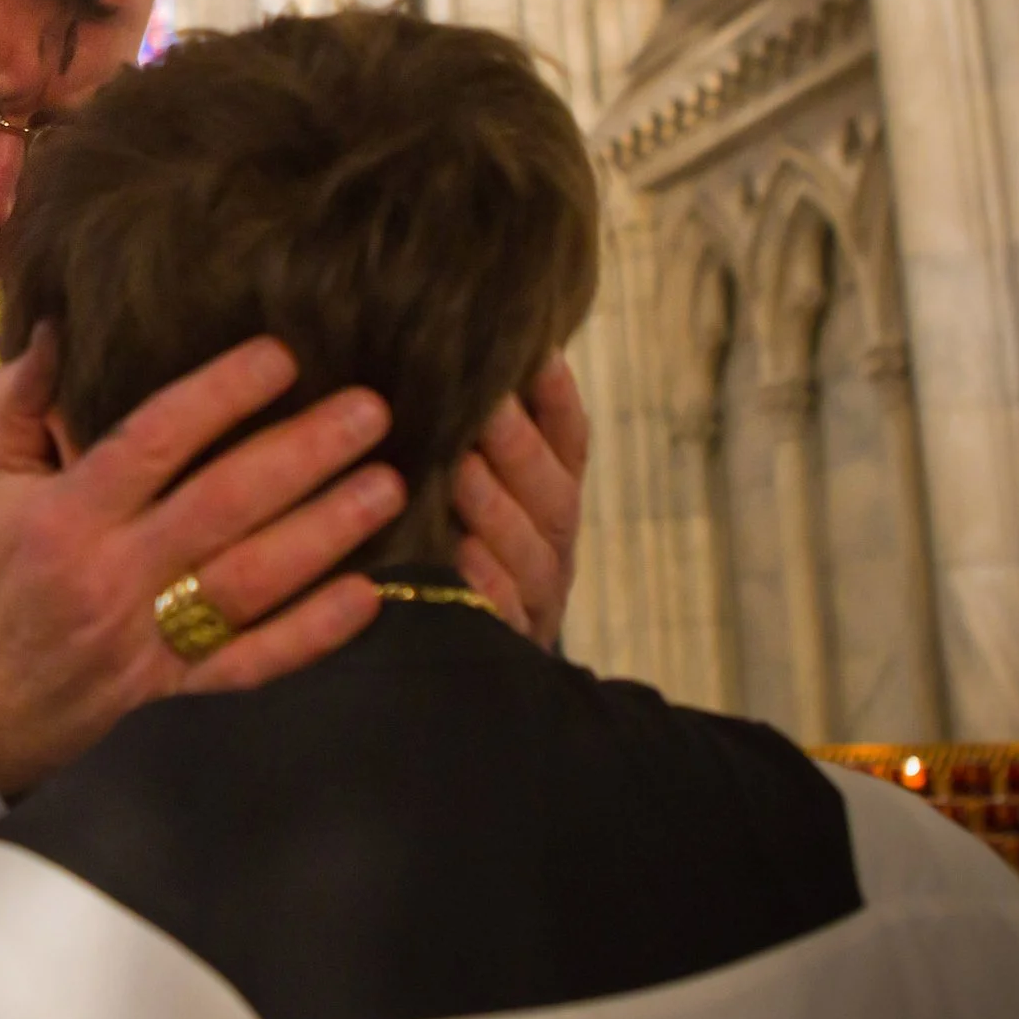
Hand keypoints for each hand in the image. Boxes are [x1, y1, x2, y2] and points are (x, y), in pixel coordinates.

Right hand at [0, 326, 405, 797]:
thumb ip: (21, 402)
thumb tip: (62, 325)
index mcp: (68, 514)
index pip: (151, 442)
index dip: (218, 396)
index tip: (281, 357)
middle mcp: (115, 573)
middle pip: (221, 507)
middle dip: (301, 456)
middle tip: (370, 412)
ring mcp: (151, 637)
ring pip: (250, 583)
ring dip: (325, 533)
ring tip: (386, 486)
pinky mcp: (180, 690)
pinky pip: (254, 663)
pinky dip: (314, 634)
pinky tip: (370, 595)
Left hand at [452, 352, 588, 646]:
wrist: (469, 664)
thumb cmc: (455, 543)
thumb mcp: (469, 480)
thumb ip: (470, 431)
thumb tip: (450, 354)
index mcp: (551, 496)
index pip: (569, 442)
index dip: (557, 401)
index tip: (538, 355)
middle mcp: (552, 543)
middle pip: (551, 494)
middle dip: (520, 449)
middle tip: (486, 408)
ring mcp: (536, 596)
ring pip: (529, 552)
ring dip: (497, 510)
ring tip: (461, 473)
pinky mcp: (508, 641)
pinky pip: (501, 614)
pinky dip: (484, 586)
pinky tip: (459, 559)